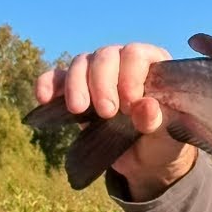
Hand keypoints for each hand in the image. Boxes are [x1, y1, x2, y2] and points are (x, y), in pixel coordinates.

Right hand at [35, 43, 197, 197]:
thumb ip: (159, 120)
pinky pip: (57, 78)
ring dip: (76, 84)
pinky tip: (43, 98)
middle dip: (101, 82)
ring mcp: (98, 74)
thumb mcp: (168, 134)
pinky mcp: (77, 89)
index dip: (130, 76)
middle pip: (105, 55)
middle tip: (106, 112)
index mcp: (153, 65)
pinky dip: (48, 84)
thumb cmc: (162, 139)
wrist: (144, 158)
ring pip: (81, 63)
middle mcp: (124, 62)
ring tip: (78, 109)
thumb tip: (145, 106)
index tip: (131, 105)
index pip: (136, 54)